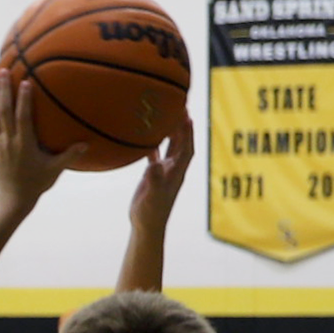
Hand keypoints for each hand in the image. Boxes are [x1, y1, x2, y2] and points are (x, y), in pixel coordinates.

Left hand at [0, 71, 83, 206]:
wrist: (12, 198)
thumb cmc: (36, 183)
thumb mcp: (54, 170)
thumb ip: (69, 156)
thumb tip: (86, 143)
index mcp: (24, 145)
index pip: (22, 118)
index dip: (22, 100)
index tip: (24, 82)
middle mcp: (9, 141)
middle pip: (3, 111)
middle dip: (3, 90)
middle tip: (2, 70)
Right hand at [129, 110, 195, 242]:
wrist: (146, 226)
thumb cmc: (151, 213)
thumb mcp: (152, 195)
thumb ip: (155, 179)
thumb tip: (156, 165)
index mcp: (176, 172)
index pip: (186, 148)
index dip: (187, 132)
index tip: (187, 115)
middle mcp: (173, 169)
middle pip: (181, 143)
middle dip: (182, 125)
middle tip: (179, 106)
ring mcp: (164, 172)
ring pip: (171, 147)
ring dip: (171, 131)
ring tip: (168, 114)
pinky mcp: (154, 175)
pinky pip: (157, 155)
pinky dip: (155, 143)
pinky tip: (148, 135)